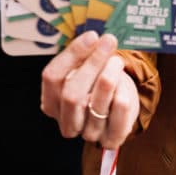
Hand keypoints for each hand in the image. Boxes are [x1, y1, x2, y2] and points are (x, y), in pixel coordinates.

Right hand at [41, 32, 139, 149]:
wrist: (116, 108)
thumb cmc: (95, 84)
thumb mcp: (83, 69)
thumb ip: (82, 57)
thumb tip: (93, 39)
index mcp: (51, 103)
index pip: (52, 78)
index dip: (71, 55)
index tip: (91, 36)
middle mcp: (66, 123)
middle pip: (72, 94)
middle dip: (92, 63)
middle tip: (108, 42)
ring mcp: (88, 134)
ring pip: (96, 104)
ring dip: (109, 74)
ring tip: (117, 59)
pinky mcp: (111, 138)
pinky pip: (119, 112)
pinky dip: (123, 90)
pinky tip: (124, 80)